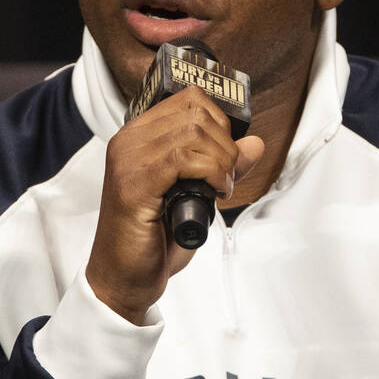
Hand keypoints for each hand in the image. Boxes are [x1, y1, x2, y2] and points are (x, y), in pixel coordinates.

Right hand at [85, 86, 263, 323]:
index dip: (220, 122)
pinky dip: (210, 172)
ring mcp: (128, 161)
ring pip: (192, 132)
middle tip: (225, 177)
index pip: (189, 99)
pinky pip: (182, 158)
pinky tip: (213, 193)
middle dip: (225, 144)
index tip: (225, 156)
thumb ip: (222, 166)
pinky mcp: (133, 185)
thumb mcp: (197, 195)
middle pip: (195, 112)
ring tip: (219, 188)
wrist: (124, 279)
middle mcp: (129, 141)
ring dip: (221, 160)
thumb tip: (254, 144)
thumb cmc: (153, 239)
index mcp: (139, 136)